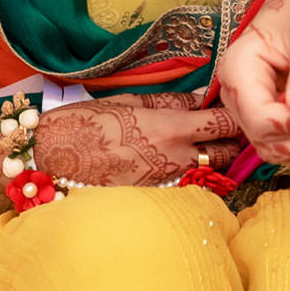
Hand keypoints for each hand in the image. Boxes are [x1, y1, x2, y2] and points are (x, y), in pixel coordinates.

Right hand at [33, 96, 242, 187]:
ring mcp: (166, 182)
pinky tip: (183, 161)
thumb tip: (202, 94)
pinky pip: (187, 184)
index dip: (235, 112)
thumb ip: (170, 100)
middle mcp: (175, 158)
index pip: (223, 122)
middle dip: (233, 139)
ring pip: (210, 172)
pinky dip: (194, 173)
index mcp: (170, 127)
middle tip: (228, 124)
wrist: (53, 159)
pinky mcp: (155, 197)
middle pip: (226, 153)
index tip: (236, 102)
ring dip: (215, 157)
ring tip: (208, 142)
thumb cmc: (87, 122)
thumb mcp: (130, 100)